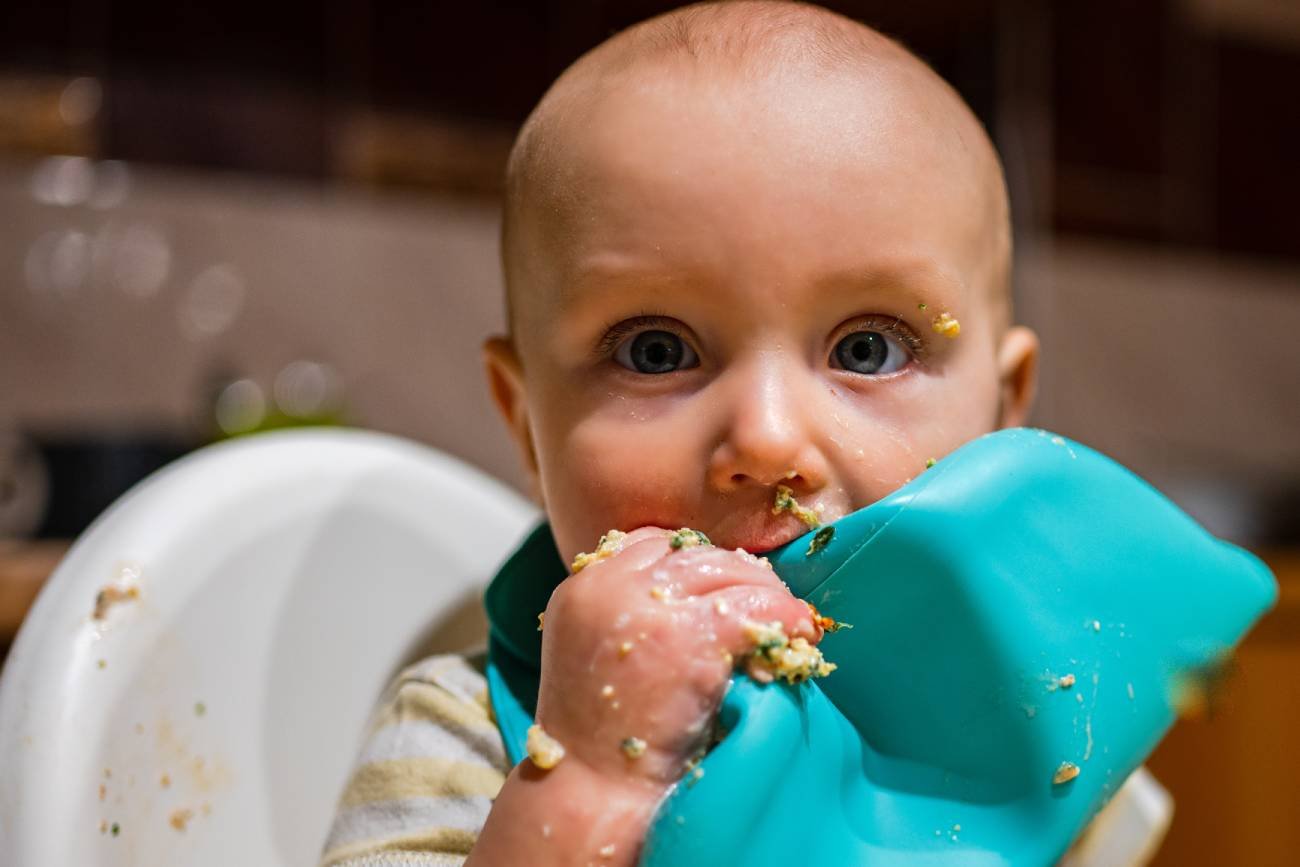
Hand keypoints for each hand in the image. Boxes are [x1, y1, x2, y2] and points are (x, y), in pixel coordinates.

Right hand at [534, 527, 821, 784]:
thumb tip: (698, 597)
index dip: (691, 561)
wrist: (591, 787)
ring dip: (766, 591)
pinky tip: (800, 633)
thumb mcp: (591, 654)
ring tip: (788, 619)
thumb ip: (626, 614)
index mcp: (582, 585)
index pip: (649, 543)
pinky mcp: (689, 635)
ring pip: (728, 568)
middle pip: (692, 552)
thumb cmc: (597, 737)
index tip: (720, 587)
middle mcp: (611, 585)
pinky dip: (785, 616)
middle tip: (767, 601)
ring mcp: (650, 606)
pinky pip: (756, 605)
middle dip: (737, 574)